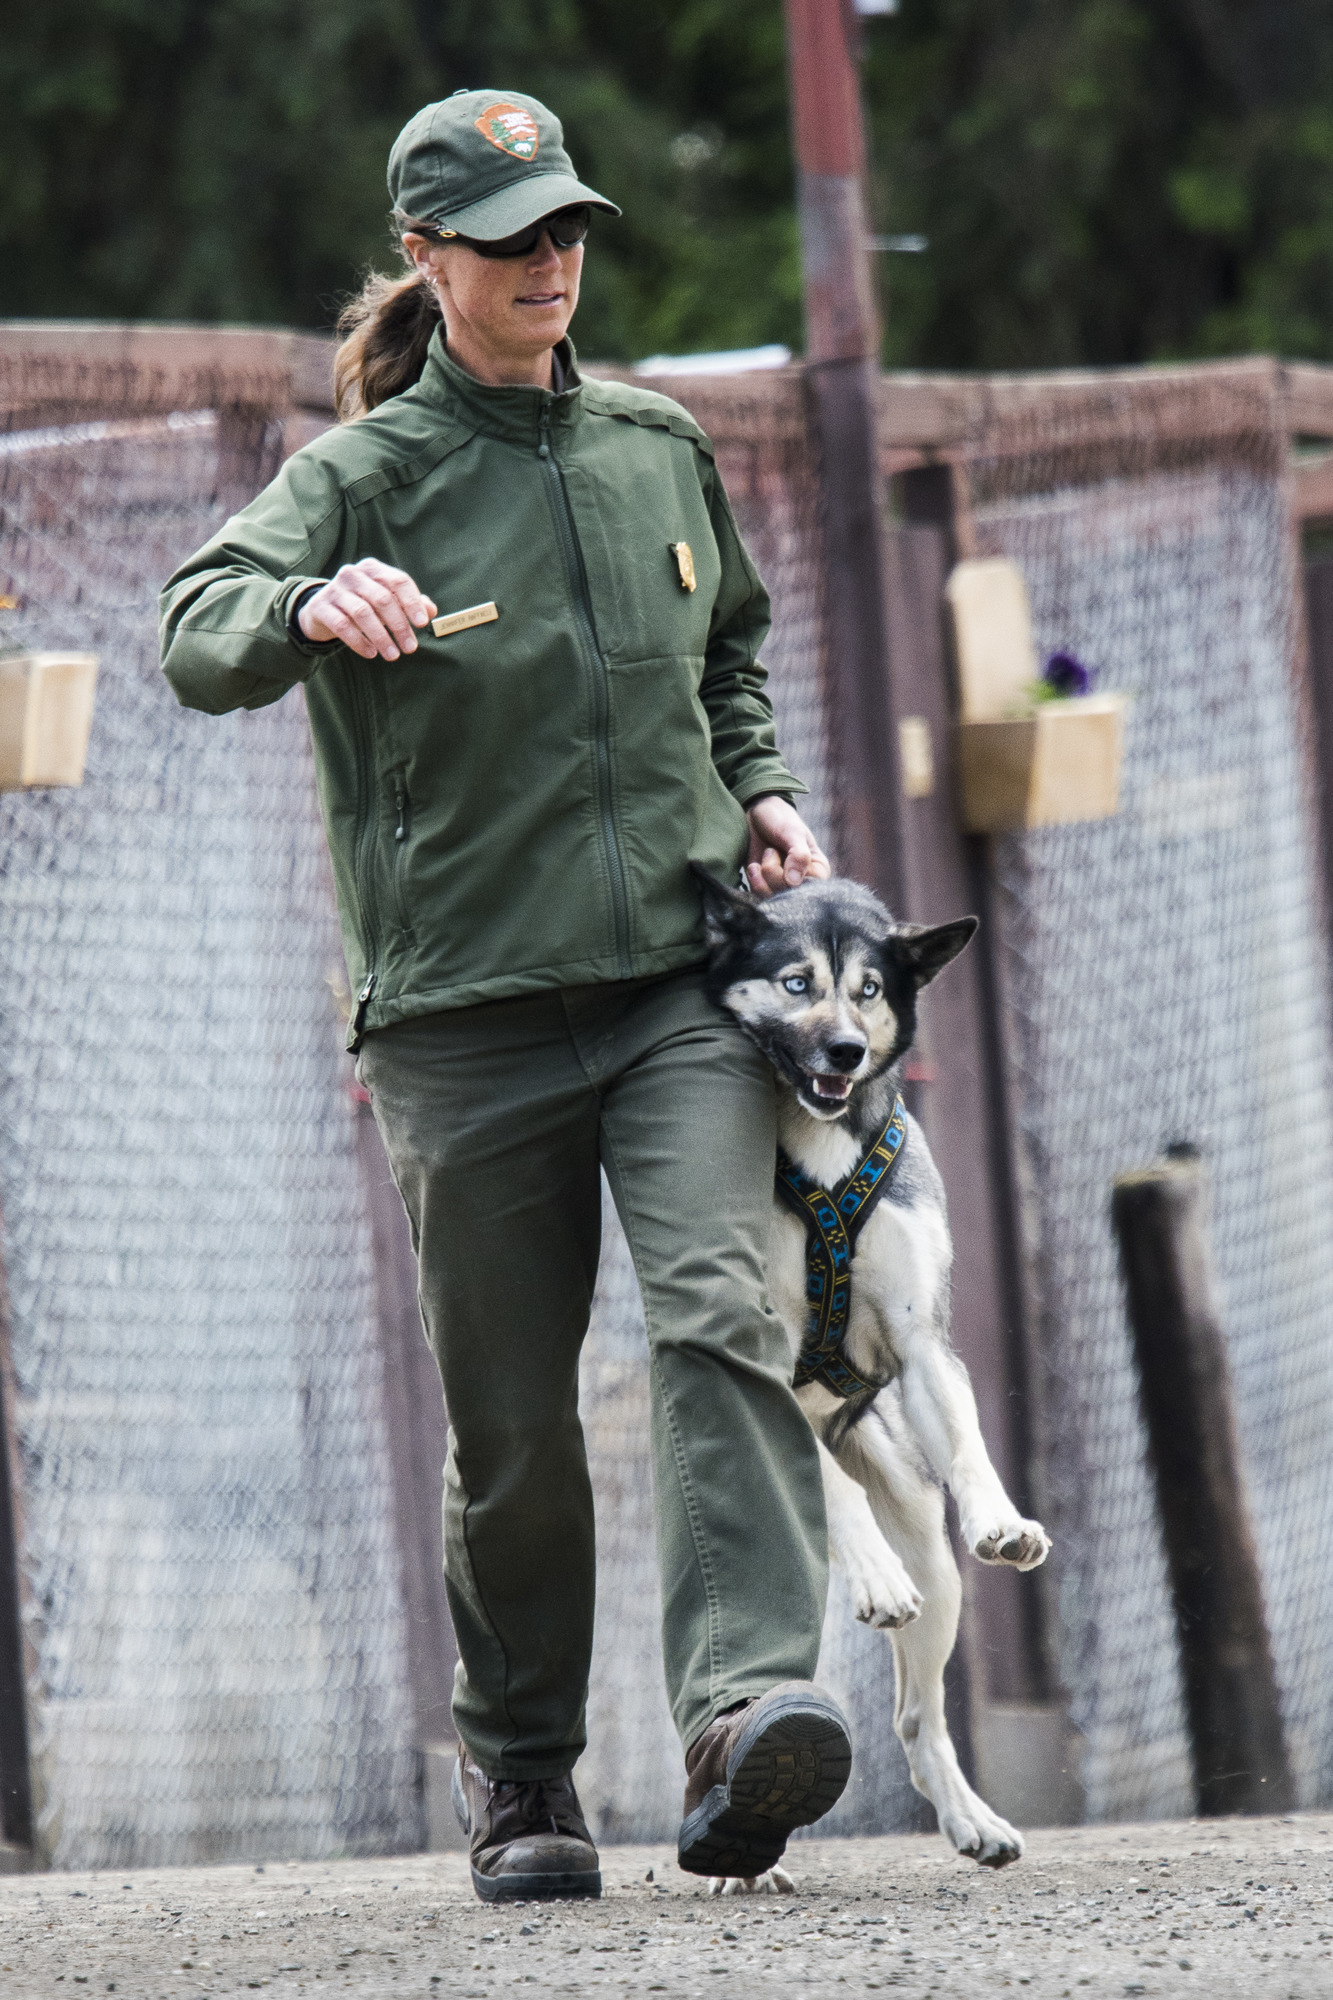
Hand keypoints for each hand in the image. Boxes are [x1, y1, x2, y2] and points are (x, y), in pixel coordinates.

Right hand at [298, 559, 436, 660]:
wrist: (321, 610)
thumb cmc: (362, 605)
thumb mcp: (385, 602)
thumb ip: (409, 603)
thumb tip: (431, 611)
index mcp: (373, 568)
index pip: (398, 580)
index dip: (412, 602)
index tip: (422, 624)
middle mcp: (353, 574)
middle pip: (382, 598)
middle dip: (399, 626)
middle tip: (410, 648)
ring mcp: (335, 589)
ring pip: (363, 613)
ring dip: (381, 637)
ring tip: (393, 655)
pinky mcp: (321, 607)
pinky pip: (343, 626)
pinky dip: (359, 642)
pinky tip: (371, 653)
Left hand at [744, 795, 830, 896]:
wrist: (756, 813)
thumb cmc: (780, 820)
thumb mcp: (793, 833)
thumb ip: (798, 855)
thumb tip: (794, 882)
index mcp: (818, 871)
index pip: (809, 888)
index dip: (793, 874)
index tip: (786, 852)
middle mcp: (802, 884)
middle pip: (788, 896)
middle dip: (774, 872)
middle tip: (771, 851)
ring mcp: (782, 888)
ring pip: (772, 899)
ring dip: (762, 877)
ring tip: (764, 856)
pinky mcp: (765, 889)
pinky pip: (758, 897)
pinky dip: (754, 881)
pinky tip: (753, 866)